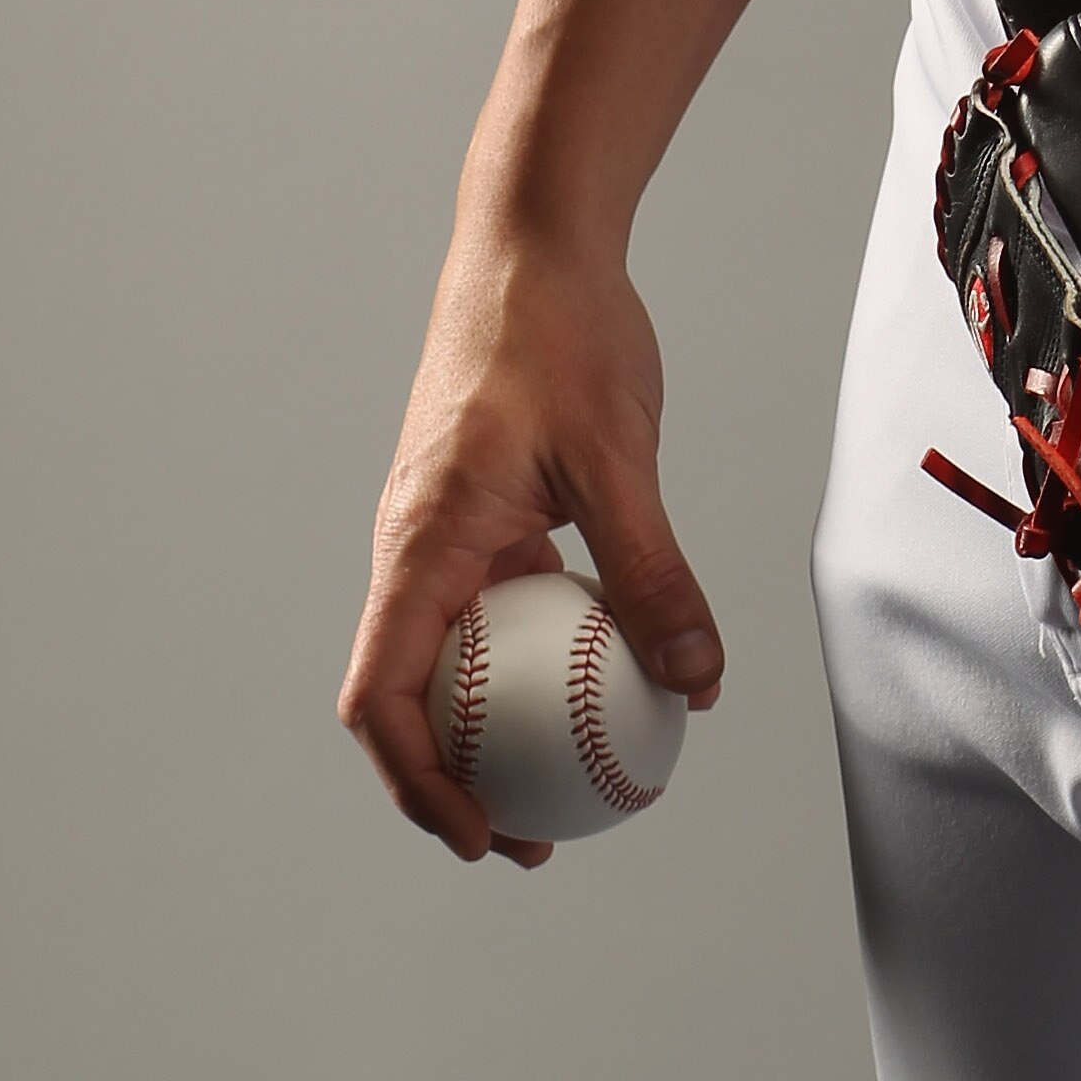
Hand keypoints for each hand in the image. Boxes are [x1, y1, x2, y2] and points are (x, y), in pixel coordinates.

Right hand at [338, 225, 722, 866]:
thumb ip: (653, 570)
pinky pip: (503, 605)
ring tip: (576, 779)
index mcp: (420, 544)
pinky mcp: (489, 509)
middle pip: (411, 698)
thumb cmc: (559, 332)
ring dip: (500, 723)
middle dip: (459, 783)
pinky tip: (608, 675)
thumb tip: (698, 682)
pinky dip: (539, 653)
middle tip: (540, 841)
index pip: (382, 698)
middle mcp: (419, 548)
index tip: (480, 837)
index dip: (417, 784)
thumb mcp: (616, 457)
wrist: (536, 239)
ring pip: (459, 654)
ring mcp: (451, 530)